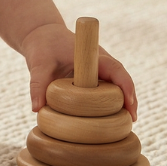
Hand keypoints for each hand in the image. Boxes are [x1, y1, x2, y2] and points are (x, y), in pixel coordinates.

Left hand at [20, 22, 137, 119]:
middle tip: (130, 122)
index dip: (125, 86)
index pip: (116, 69)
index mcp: (92, 56)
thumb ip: (37, 84)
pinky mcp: (91, 83)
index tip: (129, 104)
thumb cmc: (43, 46)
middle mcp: (100, 66)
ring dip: (120, 107)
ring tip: (122, 129)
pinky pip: (104, 95)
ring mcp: (97, 75)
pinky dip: (108, 108)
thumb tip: (36, 110)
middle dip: (128, 102)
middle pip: (121, 84)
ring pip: (115, 91)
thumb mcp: (38, 63)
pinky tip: (107, 126)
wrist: (41, 36)